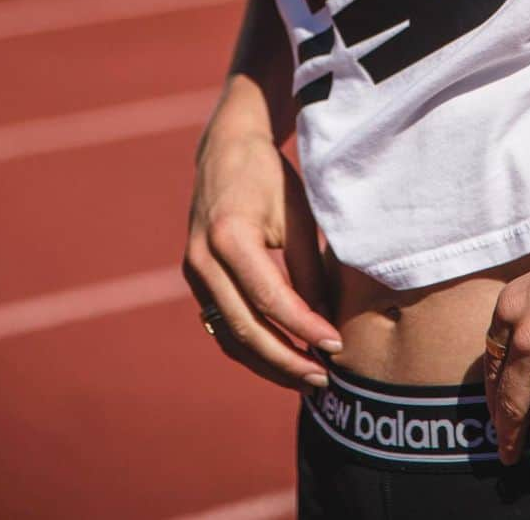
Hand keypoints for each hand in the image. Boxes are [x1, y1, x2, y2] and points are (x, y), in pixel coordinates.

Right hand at [182, 128, 341, 390]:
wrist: (226, 150)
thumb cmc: (269, 178)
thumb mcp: (297, 214)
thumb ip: (308, 267)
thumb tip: (324, 321)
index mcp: (229, 237)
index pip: (269, 299)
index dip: (304, 327)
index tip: (335, 346)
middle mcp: (202, 260)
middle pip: (244, 328)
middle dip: (285, 360)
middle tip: (322, 378)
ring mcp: (194, 273)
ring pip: (229, 335)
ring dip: (268, 362)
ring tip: (306, 377)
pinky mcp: (197, 280)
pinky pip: (223, 324)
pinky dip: (252, 346)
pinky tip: (283, 358)